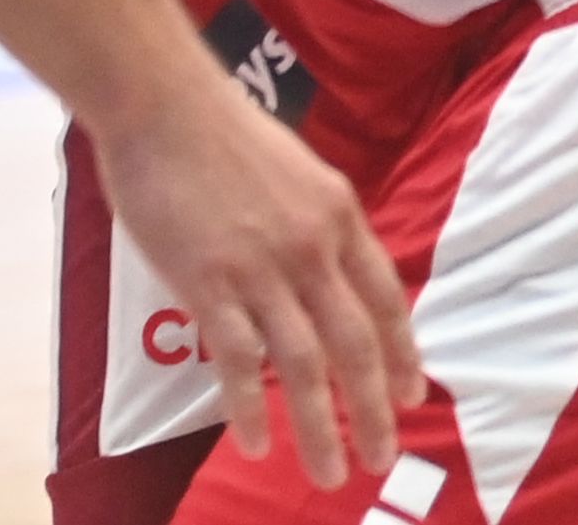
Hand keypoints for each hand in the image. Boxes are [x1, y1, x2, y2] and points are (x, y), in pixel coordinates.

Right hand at [92, 73, 425, 490]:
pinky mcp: (209, 284)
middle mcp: (312, 248)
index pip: (386, 299)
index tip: (413, 395)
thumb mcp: (299, 172)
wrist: (164, 103)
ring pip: (304, 366)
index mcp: (340, 216)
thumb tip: (329, 273)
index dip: (403, 353)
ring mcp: (261, 269)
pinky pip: (239, 362)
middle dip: (374, 410)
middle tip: (383, 457)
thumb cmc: (222, 131)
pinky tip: (258, 443)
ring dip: (321, 428)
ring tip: (332, 473)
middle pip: (356, 344)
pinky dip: (250, 408)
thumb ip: (318, 225)